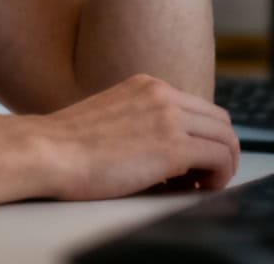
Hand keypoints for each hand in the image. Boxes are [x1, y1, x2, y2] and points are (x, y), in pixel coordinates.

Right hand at [31, 73, 239, 199]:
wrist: (46, 151)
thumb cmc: (65, 146)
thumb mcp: (109, 117)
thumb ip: (138, 122)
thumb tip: (161, 152)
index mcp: (147, 85)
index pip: (198, 107)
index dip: (203, 136)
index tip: (194, 161)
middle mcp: (162, 95)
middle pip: (219, 120)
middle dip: (220, 149)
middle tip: (205, 176)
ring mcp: (170, 117)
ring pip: (226, 138)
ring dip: (223, 164)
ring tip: (203, 185)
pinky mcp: (173, 146)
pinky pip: (220, 157)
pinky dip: (220, 175)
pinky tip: (200, 189)